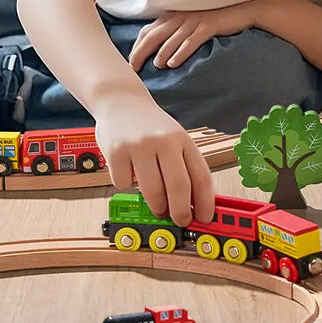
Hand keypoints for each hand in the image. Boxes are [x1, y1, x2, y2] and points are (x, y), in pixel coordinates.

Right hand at [94, 92, 214, 226]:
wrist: (122, 102)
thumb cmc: (151, 126)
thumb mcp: (175, 139)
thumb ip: (184, 166)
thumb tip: (193, 203)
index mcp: (183, 140)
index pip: (201, 176)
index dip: (205, 202)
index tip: (205, 218)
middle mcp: (164, 141)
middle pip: (178, 187)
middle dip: (181, 212)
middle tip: (180, 220)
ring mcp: (139, 146)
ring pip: (152, 191)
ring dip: (157, 206)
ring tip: (158, 206)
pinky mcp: (116, 152)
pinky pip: (124, 184)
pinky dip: (128, 186)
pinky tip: (130, 171)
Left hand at [129, 3, 257, 72]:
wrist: (241, 11)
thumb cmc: (214, 20)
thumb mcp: (190, 24)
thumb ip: (175, 33)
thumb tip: (158, 53)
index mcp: (173, 16)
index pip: (147, 31)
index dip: (136, 47)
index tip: (130, 63)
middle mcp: (180, 17)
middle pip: (154, 35)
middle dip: (141, 52)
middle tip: (133, 69)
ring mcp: (194, 21)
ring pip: (171, 39)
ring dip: (161, 53)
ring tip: (156, 66)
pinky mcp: (208, 26)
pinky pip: (191, 40)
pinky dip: (180, 52)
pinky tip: (173, 63)